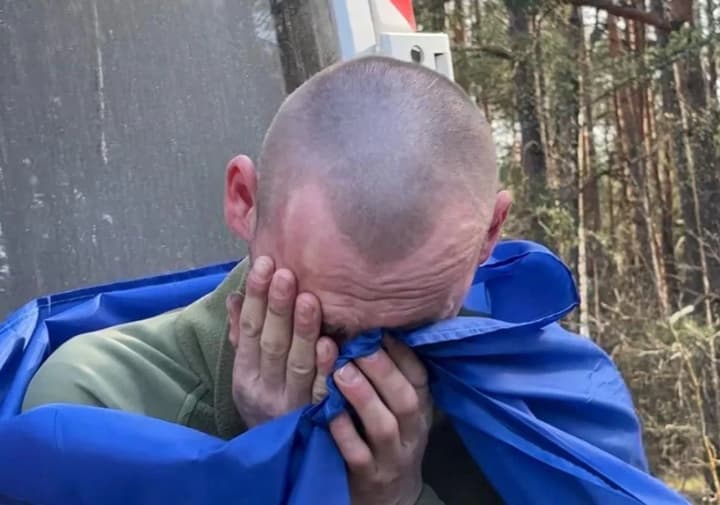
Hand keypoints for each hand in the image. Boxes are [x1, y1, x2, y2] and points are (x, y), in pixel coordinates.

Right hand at [226, 256, 337, 427]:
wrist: (280, 455)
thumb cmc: (265, 399)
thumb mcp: (247, 371)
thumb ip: (242, 334)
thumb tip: (236, 296)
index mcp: (246, 374)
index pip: (249, 331)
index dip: (256, 298)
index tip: (264, 265)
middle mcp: (266, 388)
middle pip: (272, 344)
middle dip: (278, 307)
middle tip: (287, 273)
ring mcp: (292, 404)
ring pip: (297, 364)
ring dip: (304, 330)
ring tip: (310, 298)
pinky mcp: (318, 416)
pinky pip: (323, 390)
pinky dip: (327, 367)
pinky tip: (332, 343)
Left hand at [329, 336, 431, 504]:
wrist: (388, 495)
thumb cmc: (388, 438)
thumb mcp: (397, 407)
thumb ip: (388, 375)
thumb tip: (367, 327)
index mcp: (420, 407)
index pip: (419, 376)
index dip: (401, 352)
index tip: (378, 328)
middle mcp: (412, 431)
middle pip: (406, 398)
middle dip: (382, 370)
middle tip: (356, 346)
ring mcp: (392, 456)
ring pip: (384, 425)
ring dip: (363, 396)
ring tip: (341, 371)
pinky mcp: (370, 478)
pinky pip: (358, 455)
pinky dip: (345, 433)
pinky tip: (329, 413)